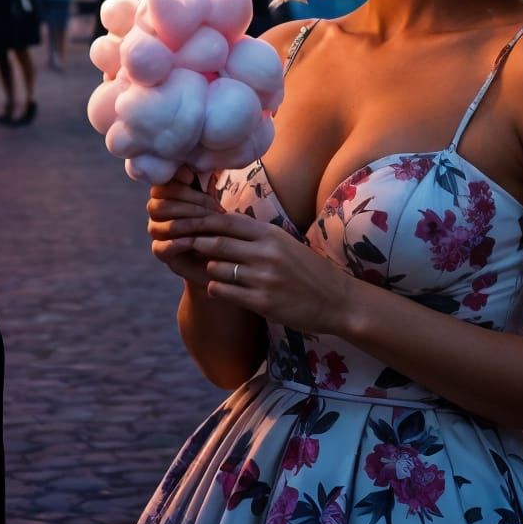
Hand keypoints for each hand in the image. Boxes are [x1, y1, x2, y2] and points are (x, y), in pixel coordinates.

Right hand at [146, 169, 220, 285]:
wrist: (220, 253)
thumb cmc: (215, 221)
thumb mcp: (211, 200)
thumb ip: (199, 183)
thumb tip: (187, 169)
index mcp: (166, 194)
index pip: (163, 186)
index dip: (182, 187)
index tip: (206, 191)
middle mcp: (156, 211)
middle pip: (159, 205)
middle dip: (190, 206)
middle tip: (215, 211)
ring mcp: (156, 232)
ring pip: (158, 225)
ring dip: (186, 224)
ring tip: (208, 226)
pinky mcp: (160, 253)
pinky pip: (159, 248)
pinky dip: (175, 244)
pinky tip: (192, 242)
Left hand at [185, 209, 355, 335]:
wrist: (337, 300)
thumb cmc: (307, 269)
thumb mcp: (284, 242)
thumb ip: (256, 233)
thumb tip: (221, 222)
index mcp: (271, 234)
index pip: (227, 221)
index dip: (204, 222)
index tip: (189, 223)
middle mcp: (266, 253)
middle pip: (217, 243)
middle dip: (198, 244)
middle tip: (186, 245)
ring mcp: (263, 278)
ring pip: (218, 268)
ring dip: (210, 269)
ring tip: (212, 269)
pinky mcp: (263, 302)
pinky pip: (225, 292)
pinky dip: (217, 288)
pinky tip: (220, 288)